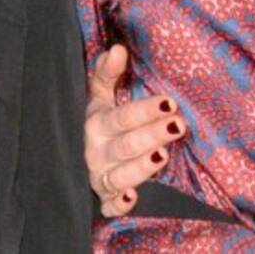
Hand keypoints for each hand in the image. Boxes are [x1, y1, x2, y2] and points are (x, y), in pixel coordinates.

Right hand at [85, 44, 187, 216]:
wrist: (76, 157)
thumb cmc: (99, 123)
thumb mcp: (99, 96)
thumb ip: (107, 72)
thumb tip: (118, 49)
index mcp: (95, 124)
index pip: (122, 117)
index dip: (145, 110)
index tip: (170, 102)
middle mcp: (95, 152)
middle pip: (126, 145)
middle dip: (152, 134)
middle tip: (178, 124)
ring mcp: (99, 178)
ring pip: (120, 175)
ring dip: (141, 167)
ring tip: (163, 155)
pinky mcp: (104, 201)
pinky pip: (110, 207)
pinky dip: (119, 203)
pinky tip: (133, 197)